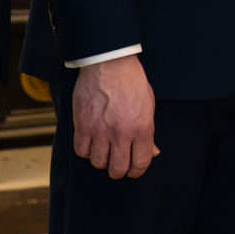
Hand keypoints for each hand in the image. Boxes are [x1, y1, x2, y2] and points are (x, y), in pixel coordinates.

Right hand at [71, 55, 159, 178]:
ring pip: (98, 163)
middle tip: (118, 164)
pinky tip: (92, 142)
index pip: (141, 163)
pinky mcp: (82, 125)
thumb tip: (153, 153)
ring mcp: (100, 130)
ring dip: (102, 159)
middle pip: (118, 169)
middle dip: (119, 170)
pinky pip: (82, 151)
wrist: (109, 63)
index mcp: (142, 127)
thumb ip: (149, 132)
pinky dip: (86, 151)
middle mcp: (121, 132)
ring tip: (105, 149)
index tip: (134, 169)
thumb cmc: (131, 82)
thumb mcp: (149, 105)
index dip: (137, 170)